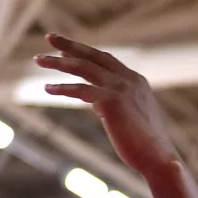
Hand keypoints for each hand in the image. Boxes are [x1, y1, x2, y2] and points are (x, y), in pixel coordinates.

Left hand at [36, 33, 180, 176]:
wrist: (159, 160)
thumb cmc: (148, 149)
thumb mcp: (138, 119)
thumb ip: (124, 107)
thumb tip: (106, 108)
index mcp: (137, 82)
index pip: (106, 61)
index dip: (85, 53)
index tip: (65, 50)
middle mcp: (129, 80)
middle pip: (93, 56)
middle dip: (70, 45)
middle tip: (50, 37)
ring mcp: (120, 89)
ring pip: (82, 68)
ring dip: (58, 63)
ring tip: (38, 60)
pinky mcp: (110, 102)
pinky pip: (79, 90)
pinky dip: (61, 89)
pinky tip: (47, 88)